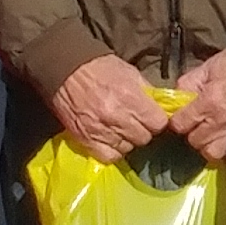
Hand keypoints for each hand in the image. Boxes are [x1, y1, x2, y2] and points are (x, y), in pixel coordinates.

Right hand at [51, 56, 167, 162]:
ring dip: (127, 140)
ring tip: (120, 129)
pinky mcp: (86, 140)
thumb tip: (160, 106)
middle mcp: (117, 117)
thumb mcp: (129, 73)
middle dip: (142, 130)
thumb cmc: (99, 68)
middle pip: (144, 138)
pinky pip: (109, 156)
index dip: (156, 121)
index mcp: (131, 98)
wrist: (65, 69)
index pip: (158, 124)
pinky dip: (112, 150)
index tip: (152, 117)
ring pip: (128, 148)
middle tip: (134, 121)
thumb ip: (146, 91)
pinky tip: (110, 139)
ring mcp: (101, 131)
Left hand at [167, 49, 225, 168]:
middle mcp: (222, 123)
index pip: (179, 125)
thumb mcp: (206, 69)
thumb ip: (186, 86)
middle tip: (202, 125)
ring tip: (216, 137)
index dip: (179, 122)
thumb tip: (176, 104)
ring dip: (212, 147)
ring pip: (214, 155)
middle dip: (195, 134)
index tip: (185, 118)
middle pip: (195, 143)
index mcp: (208, 103)